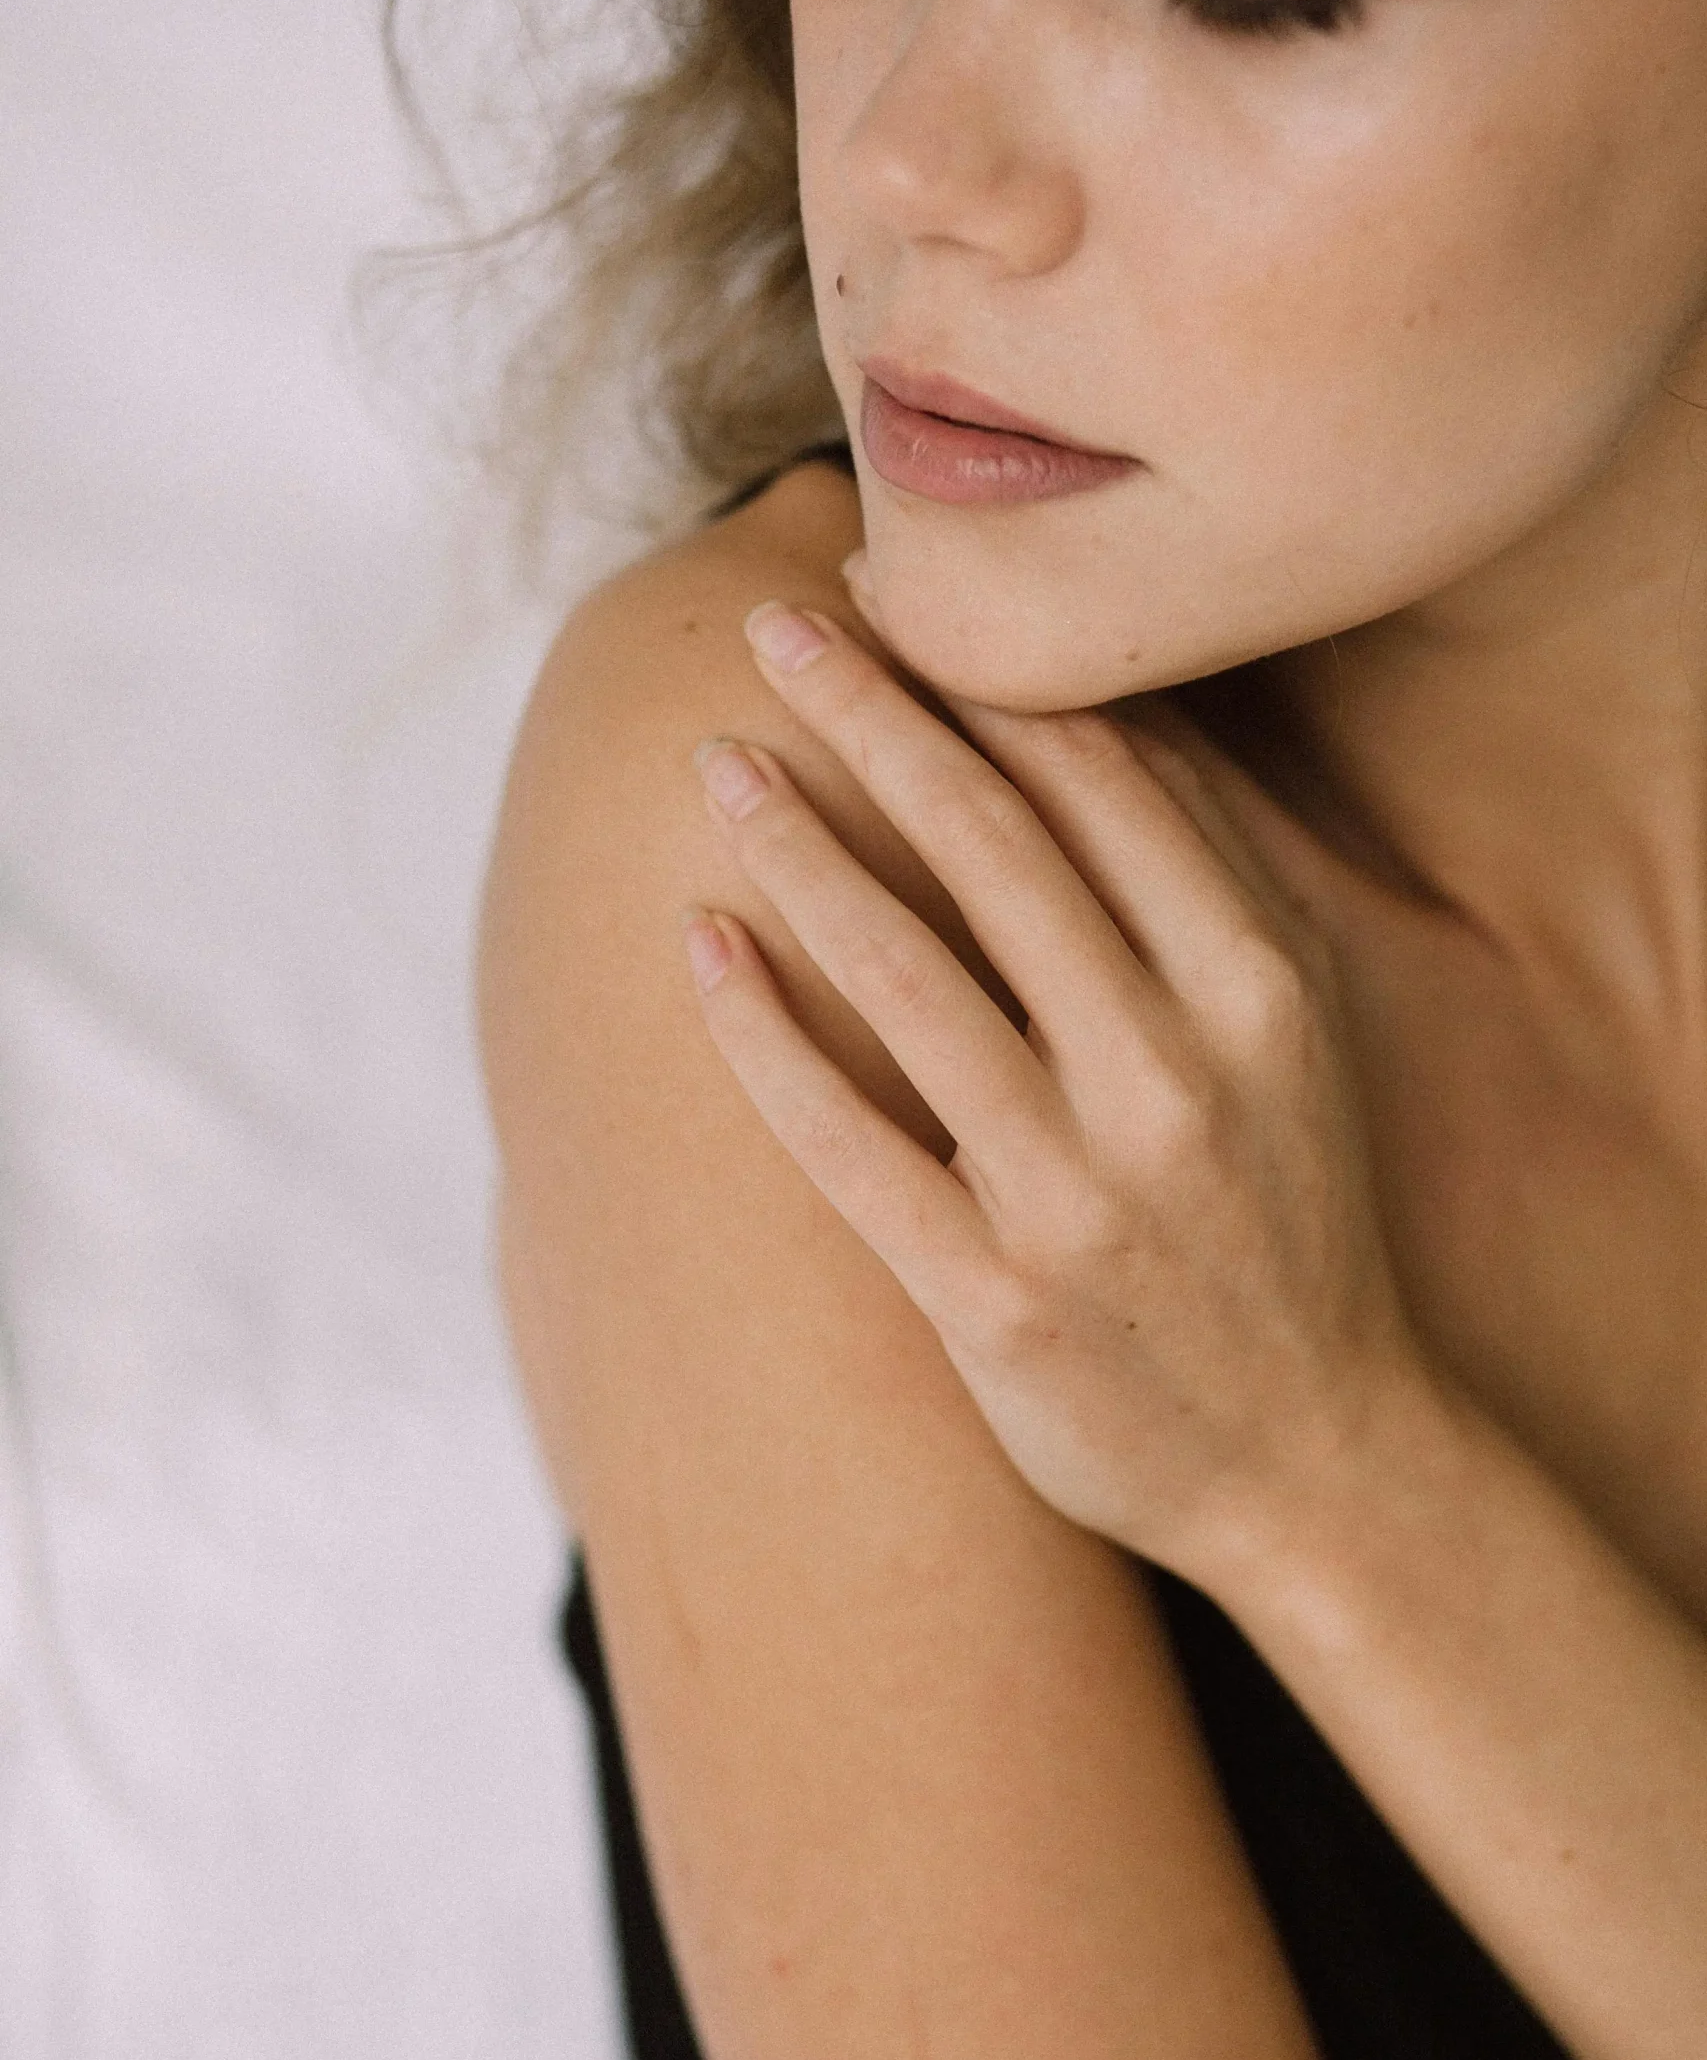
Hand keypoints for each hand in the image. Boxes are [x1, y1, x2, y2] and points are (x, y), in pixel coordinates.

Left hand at [681, 581, 1427, 1588]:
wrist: (1317, 1462)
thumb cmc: (1293, 1222)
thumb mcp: (1302, 1037)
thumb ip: (1218, 880)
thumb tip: (1112, 715)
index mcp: (1259, 991)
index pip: (1103, 787)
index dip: (983, 678)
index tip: (891, 596)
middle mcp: (1172, 1078)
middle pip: (994, 850)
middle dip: (874, 717)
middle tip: (774, 626)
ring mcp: (1077, 1194)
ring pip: (907, 975)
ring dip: (800, 849)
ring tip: (716, 759)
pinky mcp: (992, 1298)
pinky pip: (848, 1142)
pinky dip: (765, 1036)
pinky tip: (702, 943)